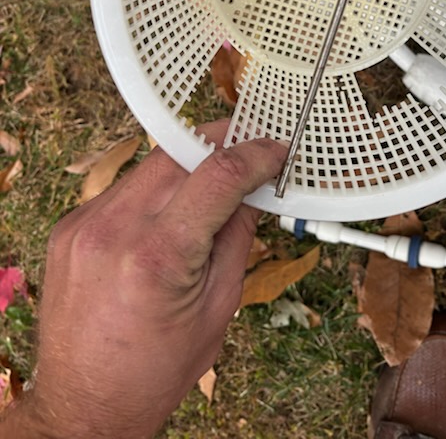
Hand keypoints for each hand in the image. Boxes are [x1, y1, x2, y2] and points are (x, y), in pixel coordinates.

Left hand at [1, 122, 287, 438]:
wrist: (85, 404)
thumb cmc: (154, 370)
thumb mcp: (218, 307)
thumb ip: (237, 237)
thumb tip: (253, 191)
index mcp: (158, 256)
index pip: (218, 174)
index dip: (255, 154)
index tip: (274, 151)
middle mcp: (113, 229)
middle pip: (180, 152)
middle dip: (220, 143)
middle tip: (249, 153)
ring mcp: (84, 224)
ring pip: (150, 165)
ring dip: (187, 166)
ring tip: (210, 191)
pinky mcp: (70, 226)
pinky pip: (124, 189)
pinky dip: (155, 192)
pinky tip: (167, 218)